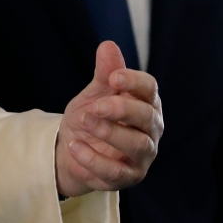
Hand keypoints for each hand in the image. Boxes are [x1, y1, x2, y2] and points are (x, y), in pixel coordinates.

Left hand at [56, 41, 163, 197]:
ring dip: (109, 133)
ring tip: (84, 122)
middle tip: (95, 106)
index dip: (134, 81)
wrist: (72, 149)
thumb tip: (108, 45)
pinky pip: (116, 171)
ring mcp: (142, 155)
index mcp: (144, 103)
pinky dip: (94, 159)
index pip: (150, 88)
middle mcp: (150, 129)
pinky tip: (75, 146)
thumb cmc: (92, 117)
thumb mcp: (95, 93)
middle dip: (121, 109)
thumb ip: (104, 74)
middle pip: (147, 116)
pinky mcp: (128, 177)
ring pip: (137, 145)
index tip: (113, 77)